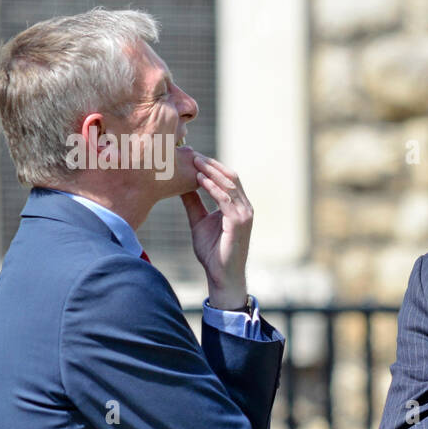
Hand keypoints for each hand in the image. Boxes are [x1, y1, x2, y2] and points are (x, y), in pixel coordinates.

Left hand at [180, 154, 251, 309]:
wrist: (221, 275)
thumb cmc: (212, 252)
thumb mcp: (198, 221)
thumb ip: (193, 203)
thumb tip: (182, 185)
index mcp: (238, 206)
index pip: (227, 178)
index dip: (211, 166)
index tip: (192, 156)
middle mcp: (245, 207)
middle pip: (231, 176)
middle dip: (211, 164)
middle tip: (192, 153)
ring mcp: (244, 214)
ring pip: (229, 184)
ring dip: (210, 171)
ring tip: (193, 161)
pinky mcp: (239, 222)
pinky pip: (225, 199)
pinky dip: (212, 187)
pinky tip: (198, 179)